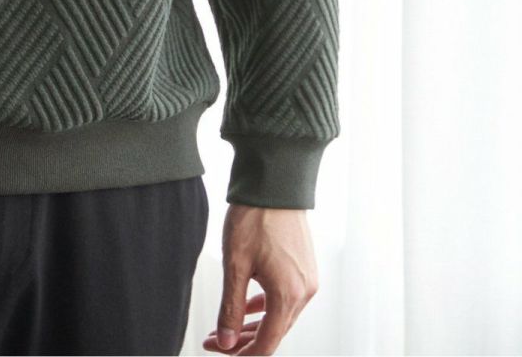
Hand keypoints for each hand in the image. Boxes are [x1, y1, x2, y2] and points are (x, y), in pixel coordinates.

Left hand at [202, 204, 318, 354]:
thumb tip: (226, 342)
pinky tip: (247, 307)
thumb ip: (231, 308)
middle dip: (242, 341)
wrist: (275, 182)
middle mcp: (304, 293)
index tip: (215, 349)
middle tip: (214, 340)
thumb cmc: (255, 218)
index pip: (266, 344)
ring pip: (280, 317)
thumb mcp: (235, 265)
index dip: (239, 353)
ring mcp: (307, 280)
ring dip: (253, 325)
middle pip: (274, 333)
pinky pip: (285, 299)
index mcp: (288, 296)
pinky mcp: (305, 268)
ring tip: (225, 327)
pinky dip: (265, 307)